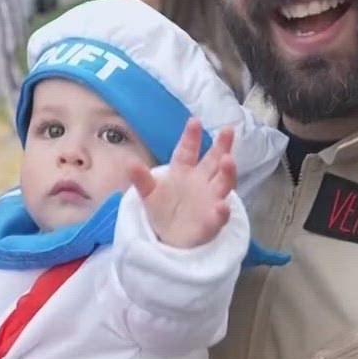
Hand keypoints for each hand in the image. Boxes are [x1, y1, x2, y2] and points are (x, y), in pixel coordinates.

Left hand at [130, 119, 236, 248]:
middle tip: (228, 130)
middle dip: (222, 146)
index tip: (194, 121)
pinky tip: (222, 207)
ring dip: (227, 172)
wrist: (169, 237)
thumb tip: (130, 164)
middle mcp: (201, 181)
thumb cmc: (162, 209)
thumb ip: (142, 179)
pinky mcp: (213, 221)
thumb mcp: (149, 194)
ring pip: (224, 183)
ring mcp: (211, 199)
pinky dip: (222, 211)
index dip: (191, 136)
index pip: (188, 150)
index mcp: (184, 170)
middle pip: (214, 161)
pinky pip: (220, 215)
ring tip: (228, 160)